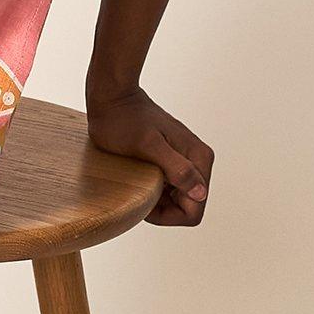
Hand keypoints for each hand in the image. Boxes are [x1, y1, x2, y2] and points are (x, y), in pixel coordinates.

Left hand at [85, 82, 214, 226]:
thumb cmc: (124, 120)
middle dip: (164, 209)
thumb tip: (200, 192)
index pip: (194, 209)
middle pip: (189, 206)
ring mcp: (187, 159)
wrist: (113, 98)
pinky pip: (171, 187)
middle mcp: (199, 160)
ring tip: (137, 183)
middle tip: (137, 192)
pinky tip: (139, 178)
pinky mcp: (174, 159)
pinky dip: (155, 190)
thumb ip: (177, 169)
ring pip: (179, 199)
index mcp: (199, 159)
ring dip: (158, 200)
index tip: (144, 201)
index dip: (168, 215)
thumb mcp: (148, 146)